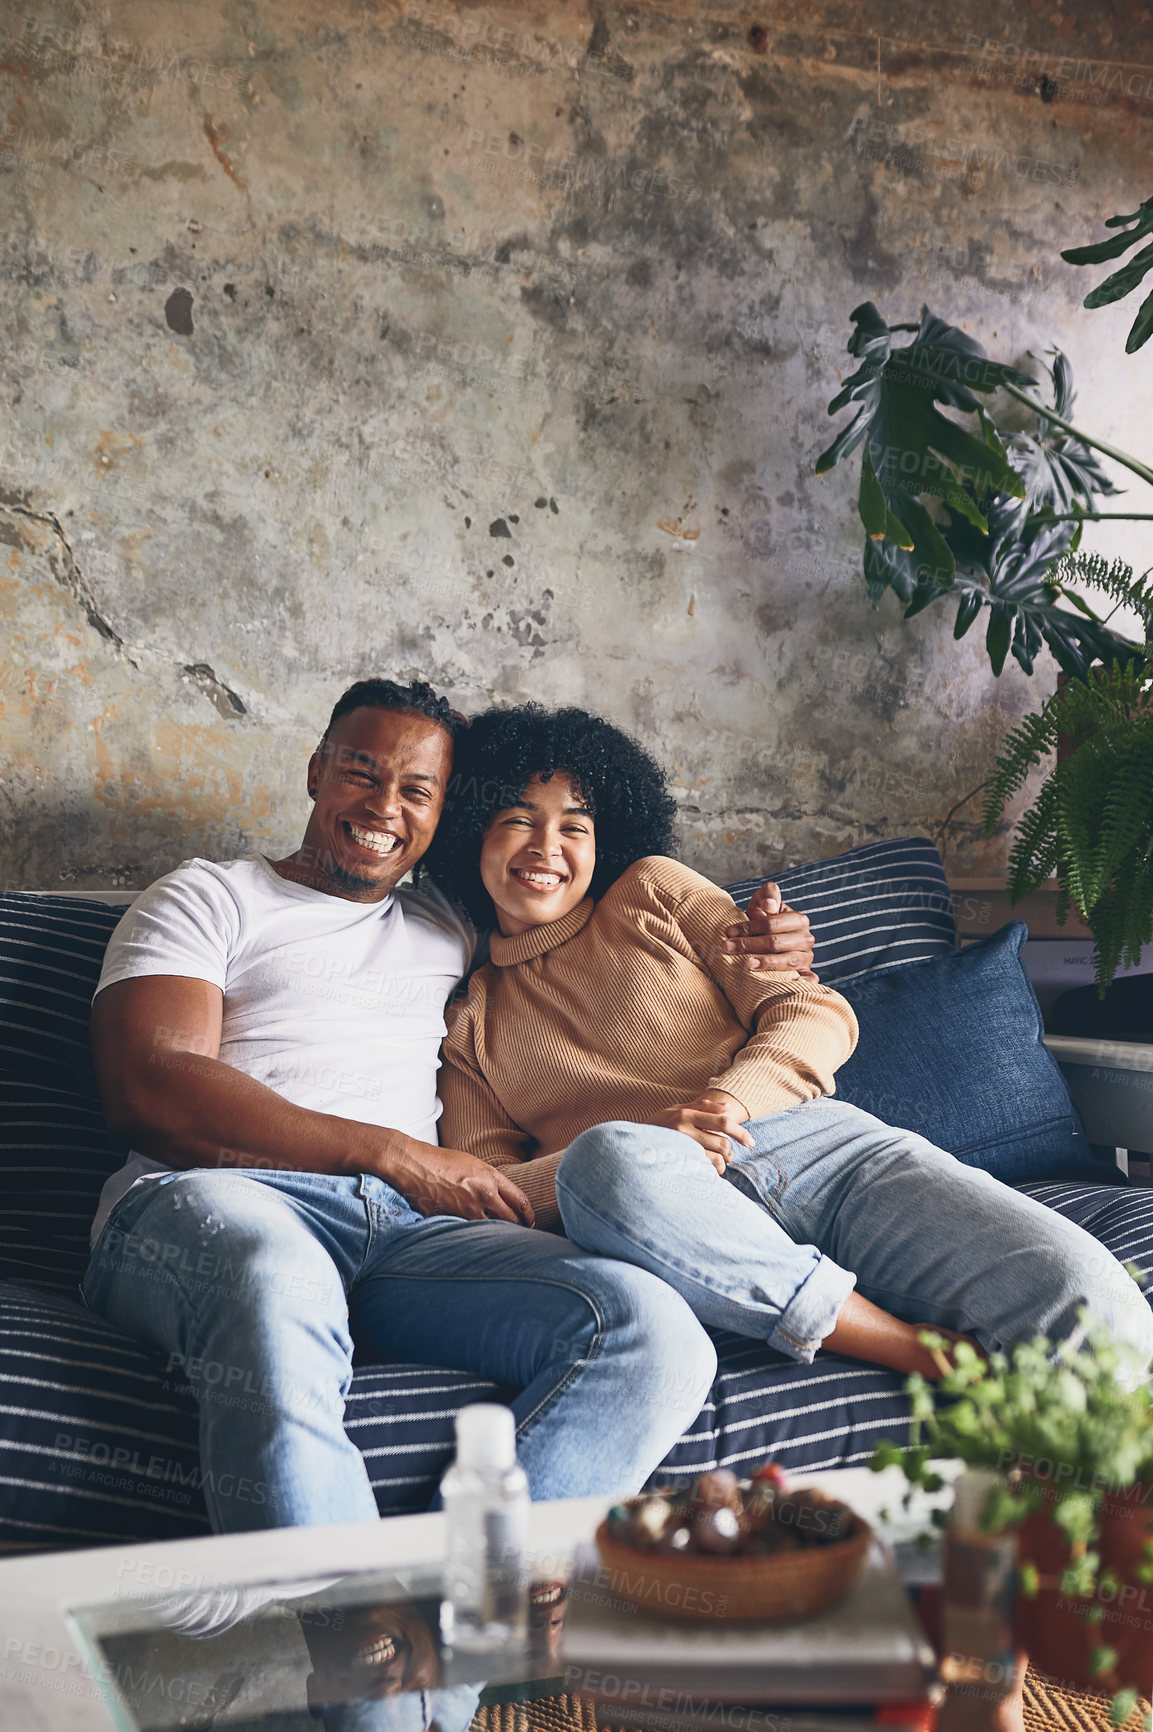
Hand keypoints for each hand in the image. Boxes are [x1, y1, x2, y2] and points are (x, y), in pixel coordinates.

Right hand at [384, 1141, 534, 1226]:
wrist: (413, 1164)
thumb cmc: (441, 1161)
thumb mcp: (472, 1165)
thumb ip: (489, 1182)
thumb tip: (502, 1200)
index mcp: (490, 1176)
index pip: (520, 1201)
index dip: (528, 1214)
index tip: (529, 1221)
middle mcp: (483, 1193)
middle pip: (511, 1219)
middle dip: (518, 1228)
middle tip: (519, 1235)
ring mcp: (467, 1208)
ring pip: (492, 1230)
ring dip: (496, 1236)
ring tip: (498, 1239)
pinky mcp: (451, 1219)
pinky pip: (469, 1233)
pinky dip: (474, 1237)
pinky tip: (475, 1239)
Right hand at [645, 1090, 753, 1174]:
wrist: (630, 1142)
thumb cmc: (658, 1124)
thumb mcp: (677, 1109)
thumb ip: (702, 1107)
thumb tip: (727, 1107)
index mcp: (687, 1114)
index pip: (722, 1121)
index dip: (740, 1132)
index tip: (751, 1142)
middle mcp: (684, 1129)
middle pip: (721, 1142)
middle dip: (730, 1151)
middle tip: (728, 1155)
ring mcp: (679, 1147)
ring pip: (714, 1159)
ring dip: (722, 1164)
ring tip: (719, 1165)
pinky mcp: (676, 1162)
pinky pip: (703, 1170)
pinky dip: (710, 1172)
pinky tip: (708, 1172)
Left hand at [723, 883, 817, 980]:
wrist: (770, 938)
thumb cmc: (764, 920)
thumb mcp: (763, 903)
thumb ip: (767, 896)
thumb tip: (769, 905)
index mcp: (798, 919)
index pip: (771, 924)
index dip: (749, 927)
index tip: (729, 932)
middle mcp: (806, 938)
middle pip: (776, 943)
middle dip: (749, 945)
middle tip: (728, 948)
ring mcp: (807, 957)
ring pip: (788, 962)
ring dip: (766, 963)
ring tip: (746, 965)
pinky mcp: (807, 973)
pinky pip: (810, 979)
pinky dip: (805, 982)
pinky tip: (793, 983)